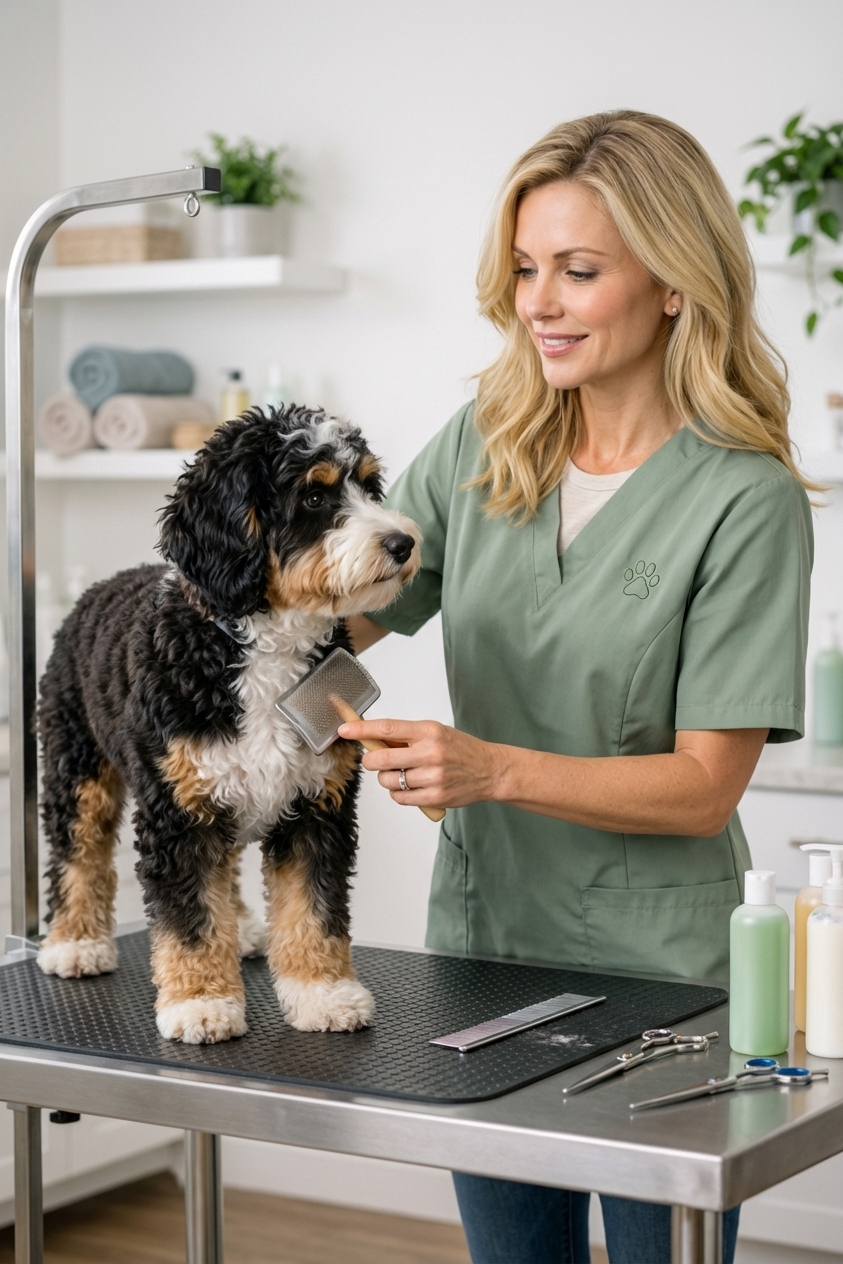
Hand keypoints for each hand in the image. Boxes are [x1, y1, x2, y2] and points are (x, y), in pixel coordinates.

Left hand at [336, 718, 504, 808]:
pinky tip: (410, 786)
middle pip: (381, 758)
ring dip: (387, 778)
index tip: (345, 730)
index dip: (362, 729)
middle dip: (372, 760)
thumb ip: (407, 736)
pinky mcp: (434, 797)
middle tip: (375, 760)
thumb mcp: (436, 732)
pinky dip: (398, 793)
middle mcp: (430, 753)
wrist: (490, 770)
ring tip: (402, 773)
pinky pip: (400, 797)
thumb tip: (373, 738)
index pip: (387, 728)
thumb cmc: (460, 750)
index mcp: (429, 731)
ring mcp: (433, 777)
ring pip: (388, 780)